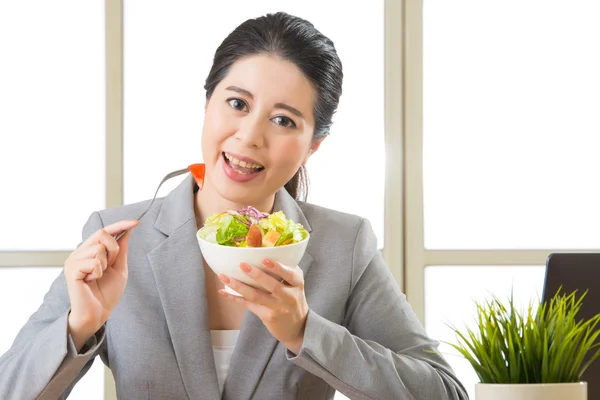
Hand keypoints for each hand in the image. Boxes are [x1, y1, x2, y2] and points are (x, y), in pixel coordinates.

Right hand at [64, 219, 138, 350]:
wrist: (98, 313)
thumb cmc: (107, 293)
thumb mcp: (119, 268)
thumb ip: (121, 250)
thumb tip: (127, 231)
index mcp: (90, 251)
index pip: (105, 231)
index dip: (120, 225)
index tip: (136, 222)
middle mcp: (80, 252)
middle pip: (102, 233)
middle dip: (113, 249)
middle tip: (109, 266)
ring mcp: (73, 260)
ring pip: (98, 248)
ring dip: (105, 264)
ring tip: (98, 276)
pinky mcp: (71, 270)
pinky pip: (93, 262)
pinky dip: (98, 273)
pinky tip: (91, 281)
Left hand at [218, 259, 307, 353]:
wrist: (296, 326)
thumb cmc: (292, 297)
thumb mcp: (294, 284)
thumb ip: (284, 271)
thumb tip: (257, 252)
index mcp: (297, 283)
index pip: (290, 274)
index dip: (278, 268)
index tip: (265, 260)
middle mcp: (290, 296)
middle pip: (272, 286)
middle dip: (256, 275)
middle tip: (242, 265)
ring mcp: (278, 308)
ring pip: (256, 296)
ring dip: (239, 286)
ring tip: (224, 277)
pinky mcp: (268, 316)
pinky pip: (249, 304)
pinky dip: (235, 298)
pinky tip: (223, 292)